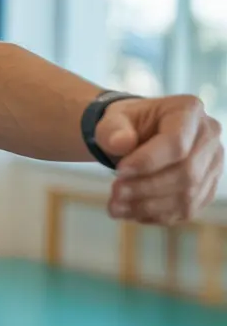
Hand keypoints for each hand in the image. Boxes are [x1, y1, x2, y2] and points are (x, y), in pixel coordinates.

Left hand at [96, 96, 222, 223]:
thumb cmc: (125, 125)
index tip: (119, 172)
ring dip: (149, 206)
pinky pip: (187, 210)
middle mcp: (209, 136)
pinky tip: (130, 212)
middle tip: (115, 193)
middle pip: (186, 173)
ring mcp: (212, 164)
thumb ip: (112, 129)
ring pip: (188, 196)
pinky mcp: (206, 188)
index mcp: (189, 110)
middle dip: (147, 188)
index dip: (148, 162)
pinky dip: (156, 215)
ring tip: (115, 207)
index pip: (177, 143)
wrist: (134, 136)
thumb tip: (120, 143)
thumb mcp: (112, 120)